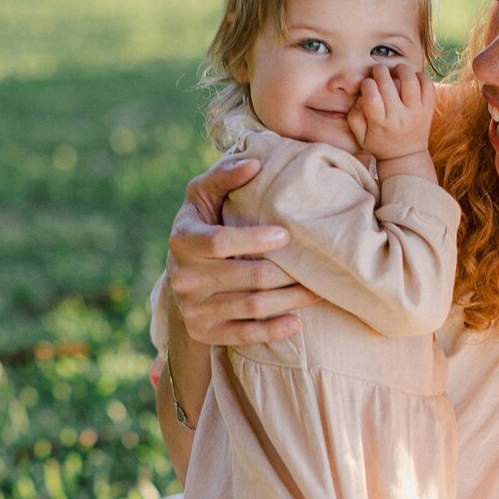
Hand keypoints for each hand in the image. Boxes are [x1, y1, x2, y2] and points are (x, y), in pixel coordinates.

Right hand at [167, 154, 319, 345]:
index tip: (286, 235)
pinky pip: (244, 335)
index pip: (220, 242)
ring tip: (317, 291)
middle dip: (286, 273)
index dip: (255, 239)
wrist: (181, 278)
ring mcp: (194, 308)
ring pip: (251, 307)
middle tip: (316, 266)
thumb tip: (254, 162)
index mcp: (182, 240)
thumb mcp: (203, 196)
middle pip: (245, 277)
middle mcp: (183, 277)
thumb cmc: (202, 225)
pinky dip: (273, 330)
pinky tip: (297, 321)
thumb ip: (224, 175)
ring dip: (290, 300)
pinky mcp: (204, 332)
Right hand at [346, 62, 435, 164]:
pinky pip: (428, 85)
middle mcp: (399, 117)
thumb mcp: (360, 137)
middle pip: (388, 84)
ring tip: (395, 70)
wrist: (406, 156)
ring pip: (410, 80)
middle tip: (378, 72)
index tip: (367, 84)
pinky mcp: (428, 108)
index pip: (371, 96)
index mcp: (380, 123)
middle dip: (380, 71)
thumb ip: (354, 116)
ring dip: (401, 68)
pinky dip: (420, 75)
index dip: (367, 84)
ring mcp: (416, 112)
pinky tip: (411, 77)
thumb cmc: (380, 143)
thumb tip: (361, 97)